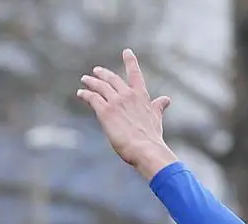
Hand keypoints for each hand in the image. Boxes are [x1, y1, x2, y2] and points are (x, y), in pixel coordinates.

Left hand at [76, 48, 176, 179]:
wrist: (145, 148)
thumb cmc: (152, 137)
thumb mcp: (157, 118)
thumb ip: (158, 107)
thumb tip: (166, 100)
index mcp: (141, 95)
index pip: (135, 74)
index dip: (130, 61)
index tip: (126, 51)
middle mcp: (127, 94)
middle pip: (112, 79)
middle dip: (103, 73)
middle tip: (96, 71)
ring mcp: (115, 102)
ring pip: (100, 86)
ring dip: (91, 82)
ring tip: (85, 80)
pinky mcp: (105, 111)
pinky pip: (92, 98)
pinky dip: (85, 94)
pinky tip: (80, 93)